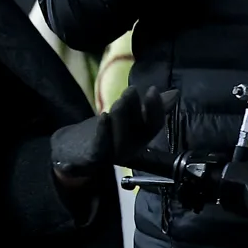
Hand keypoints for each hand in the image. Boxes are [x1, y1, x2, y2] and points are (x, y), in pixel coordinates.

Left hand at [52, 84, 181, 180]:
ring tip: (120, 100)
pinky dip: (103, 132)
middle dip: (136, 111)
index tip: (153, 89)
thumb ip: (147, 108)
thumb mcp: (127, 117)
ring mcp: (112, 155)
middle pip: (139, 132)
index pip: (154, 125)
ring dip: (121, 118)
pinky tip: (104, 117)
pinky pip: (101, 147)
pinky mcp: (94, 157)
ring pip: (121, 139)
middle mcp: (130, 148)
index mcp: (140, 138)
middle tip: (132, 90)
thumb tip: (174, 93)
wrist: (74, 148)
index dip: (156, 109)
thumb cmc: (106, 131)